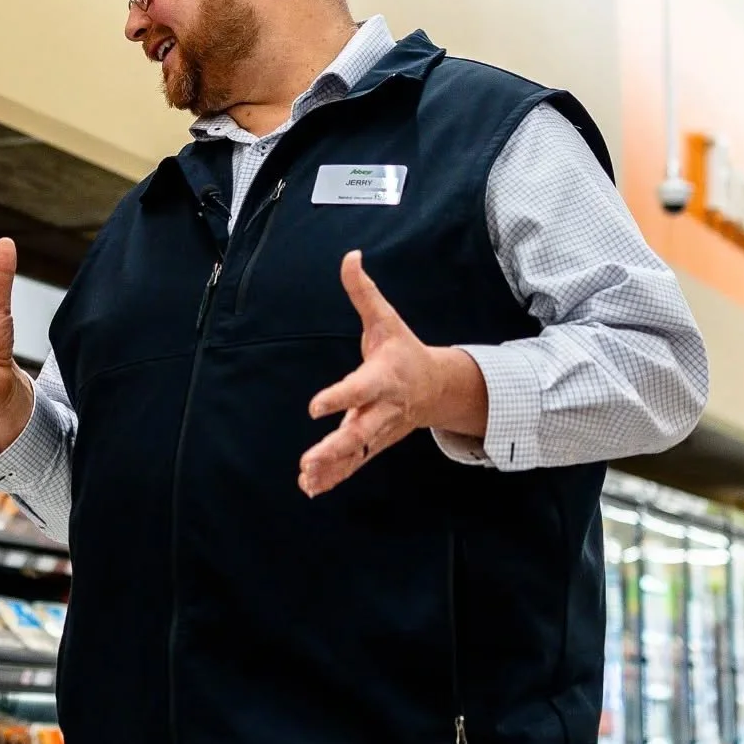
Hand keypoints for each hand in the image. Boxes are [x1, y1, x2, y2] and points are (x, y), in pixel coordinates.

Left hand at [297, 251, 487, 495]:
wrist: (436, 387)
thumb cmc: (403, 350)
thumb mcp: (386, 318)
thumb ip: (363, 291)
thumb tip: (350, 256)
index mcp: (383, 377)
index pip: (359, 388)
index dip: (338, 397)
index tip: (315, 407)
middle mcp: (382, 408)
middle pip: (360, 431)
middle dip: (336, 446)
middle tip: (310, 459)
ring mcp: (380, 430)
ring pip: (356, 453)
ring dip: (332, 467)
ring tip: (306, 479)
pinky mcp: (375, 443)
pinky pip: (354, 463)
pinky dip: (335, 476)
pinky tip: (310, 487)